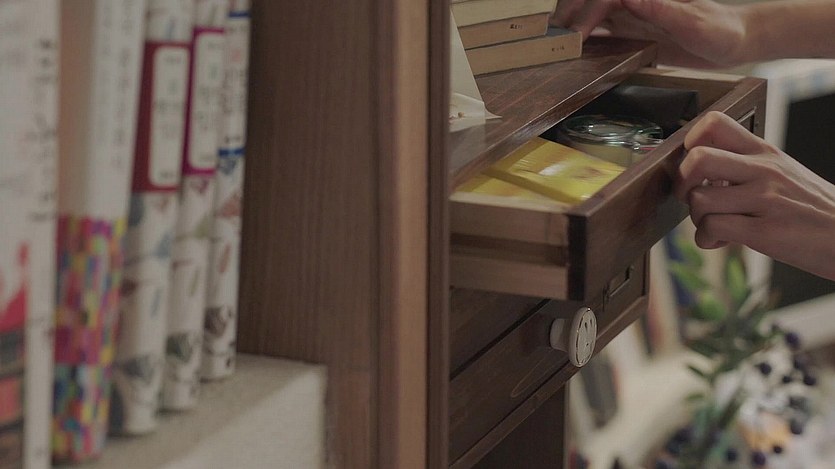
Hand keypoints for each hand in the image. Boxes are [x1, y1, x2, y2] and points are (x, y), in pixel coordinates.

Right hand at [551, 0, 748, 67]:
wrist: (735, 41)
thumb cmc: (721, 31)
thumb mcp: (695, 23)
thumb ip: (662, 9)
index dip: (586, 10)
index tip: (575, 34)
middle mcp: (638, 0)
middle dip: (569, 11)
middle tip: (551, 35)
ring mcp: (634, 12)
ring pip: (593, 11)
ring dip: (571, 20)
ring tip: (552, 39)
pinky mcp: (634, 26)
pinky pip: (602, 26)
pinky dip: (584, 33)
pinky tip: (573, 46)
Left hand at [676, 111, 834, 280]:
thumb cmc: (812, 208)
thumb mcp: (783, 173)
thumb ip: (744, 166)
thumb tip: (699, 171)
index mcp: (764, 152)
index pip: (713, 123)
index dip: (690, 142)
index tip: (694, 165)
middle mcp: (763, 170)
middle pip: (697, 158)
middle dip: (681, 182)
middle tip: (691, 196)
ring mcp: (765, 200)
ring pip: (699, 199)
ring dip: (696, 218)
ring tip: (712, 224)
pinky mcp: (766, 232)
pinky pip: (712, 228)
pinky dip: (706, 240)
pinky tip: (720, 241)